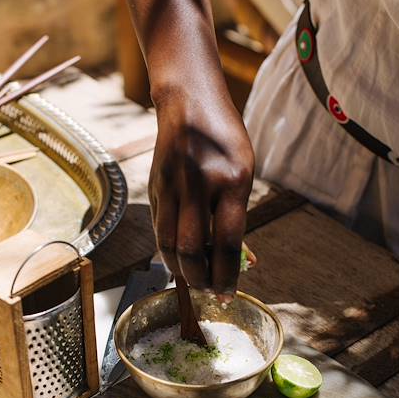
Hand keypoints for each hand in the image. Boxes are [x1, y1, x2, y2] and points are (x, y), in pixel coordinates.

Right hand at [149, 92, 253, 295]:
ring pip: (169, 244)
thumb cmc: (225, 138)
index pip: (228, 242)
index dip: (228, 275)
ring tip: (195, 282)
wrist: (188, 103)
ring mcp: (172, 186)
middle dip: (201, 280)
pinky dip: (169, 252)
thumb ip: (237, 215)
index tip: (228, 294)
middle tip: (210, 292)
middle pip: (193, 250)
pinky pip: (160, 230)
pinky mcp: (155, 188)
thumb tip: (244, 259)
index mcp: (232, 180)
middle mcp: (199, 184)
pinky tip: (180, 261)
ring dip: (181, 271)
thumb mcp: (243, 172)